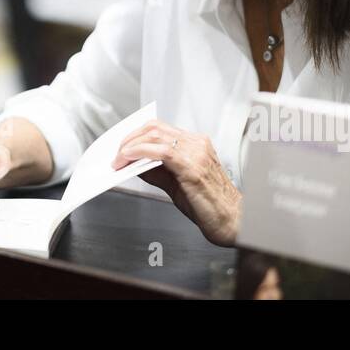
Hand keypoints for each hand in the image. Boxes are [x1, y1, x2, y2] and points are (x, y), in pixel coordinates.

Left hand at [113, 119, 240, 246]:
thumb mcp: (177, 183)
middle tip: (116, 154)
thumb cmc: (209, 205)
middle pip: (154, 128)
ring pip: (154, 136)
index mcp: (196, 143)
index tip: (122, 146)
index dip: (136, 134)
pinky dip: (139, 152)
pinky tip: (129, 159)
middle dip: (129, 139)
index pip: (159, 128)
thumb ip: (157, 170)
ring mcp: (196, 153)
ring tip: (118, 160)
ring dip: (130, 146)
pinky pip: (160, 151)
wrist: (233, 221)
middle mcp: (197, 143)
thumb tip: (133, 162)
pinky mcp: (192, 167)